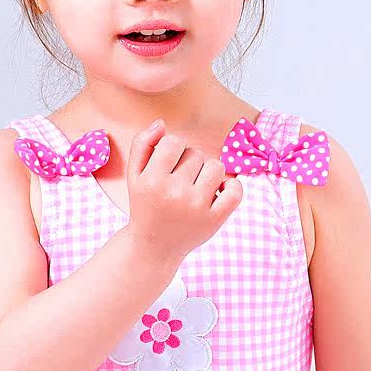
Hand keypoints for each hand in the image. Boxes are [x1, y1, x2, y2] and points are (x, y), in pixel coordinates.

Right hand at [125, 118, 242, 260]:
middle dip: (189, 163)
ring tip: (196, 187)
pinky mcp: (215, 220)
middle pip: (196, 154)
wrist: (154, 246)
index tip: (168, 164)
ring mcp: (197, 207)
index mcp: (152, 180)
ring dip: (208, 173)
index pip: (173, 141)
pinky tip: (218, 192)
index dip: (172, 149)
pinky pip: (235, 190)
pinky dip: (231, 187)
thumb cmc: (146, 205)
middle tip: (180, 181)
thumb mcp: (134, 175)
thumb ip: (142, 144)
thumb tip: (161, 123)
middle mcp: (174, 193)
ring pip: (216, 167)